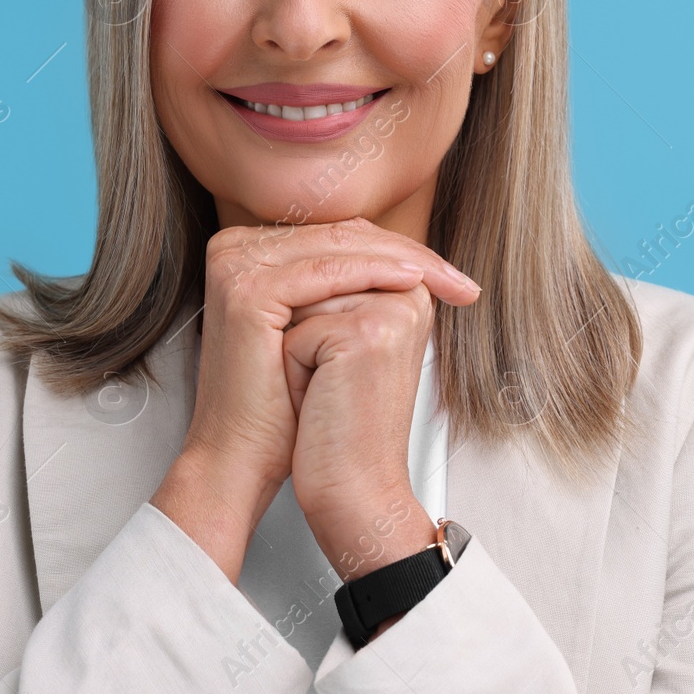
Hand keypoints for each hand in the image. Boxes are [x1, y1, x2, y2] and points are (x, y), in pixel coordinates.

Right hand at [151, 217, 477, 582]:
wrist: (241, 458)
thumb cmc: (279, 405)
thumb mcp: (316, 331)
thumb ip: (346, 287)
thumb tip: (412, 260)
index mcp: (247, 249)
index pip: (336, 235)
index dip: (397, 251)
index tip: (451, 277)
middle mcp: (234, 248)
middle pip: (339, 236)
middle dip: (408, 255)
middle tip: (458, 278)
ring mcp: (235, 265)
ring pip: (337, 248)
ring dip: (400, 260)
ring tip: (446, 279)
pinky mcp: (246, 290)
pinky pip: (325, 272)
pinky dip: (373, 273)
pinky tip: (410, 282)